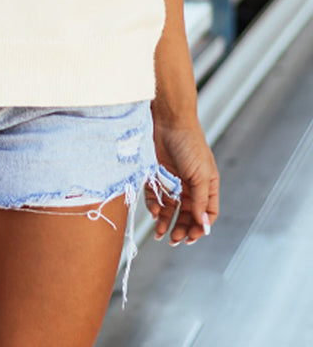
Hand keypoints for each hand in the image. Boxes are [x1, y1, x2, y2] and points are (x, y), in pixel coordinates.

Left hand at [146, 115, 219, 245]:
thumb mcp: (200, 174)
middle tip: (173, 239)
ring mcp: (173, 180)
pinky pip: (155, 195)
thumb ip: (200, 200)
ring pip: (170, 208)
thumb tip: (203, 224)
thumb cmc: (190, 144)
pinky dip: (154, 205)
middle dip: (181, 228)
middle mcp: (190, 185)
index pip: (207, 213)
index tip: (191, 238)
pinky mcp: (157, 174)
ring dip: (165, 222)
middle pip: (187, 214)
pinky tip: (153, 212)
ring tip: (159, 234)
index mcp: (207, 185)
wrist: (168, 120)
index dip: (201, 227)